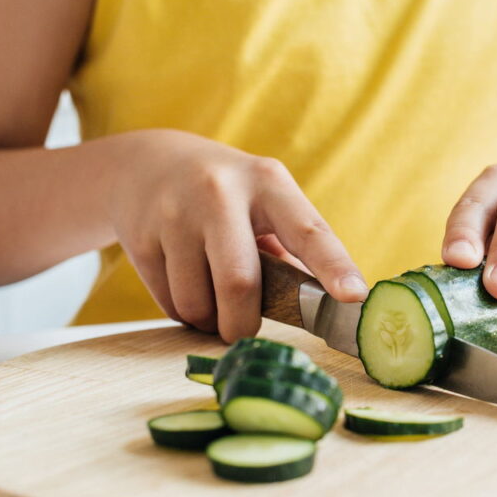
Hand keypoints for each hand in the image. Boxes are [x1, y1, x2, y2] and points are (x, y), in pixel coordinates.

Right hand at [109, 130, 367, 341]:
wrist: (146, 164)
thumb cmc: (225, 194)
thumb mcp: (263, 199)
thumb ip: (291, 246)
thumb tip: (322, 304)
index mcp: (267, 182)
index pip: (307, 230)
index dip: (334, 266)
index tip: (355, 296)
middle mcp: (220, 192)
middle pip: (239, 283)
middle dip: (244, 324)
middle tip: (244, 332)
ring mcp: (175, 213)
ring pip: (197, 302)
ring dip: (209, 320)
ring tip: (212, 299)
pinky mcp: (140, 237)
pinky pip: (169, 303)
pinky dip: (184, 312)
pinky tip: (185, 284)